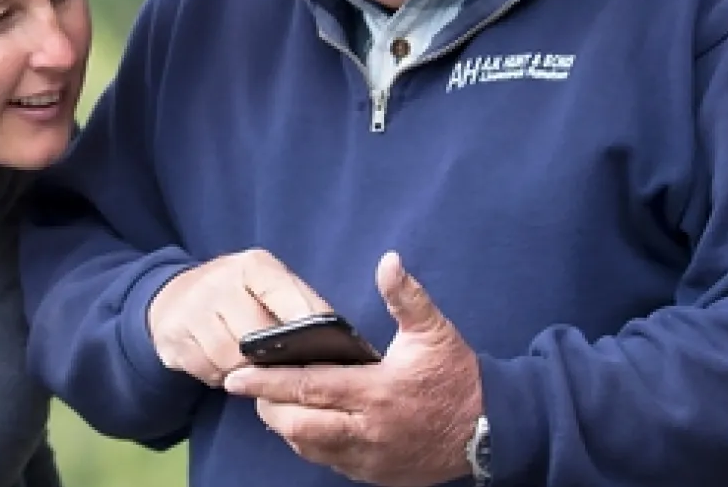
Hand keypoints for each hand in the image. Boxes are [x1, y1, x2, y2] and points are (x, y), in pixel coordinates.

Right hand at [149, 248, 328, 385]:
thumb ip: (301, 307)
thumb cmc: (239, 296)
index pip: (283, 294)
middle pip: (256, 335)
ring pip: (231, 358)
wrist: (176, 297)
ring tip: (249, 364)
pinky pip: (207, 370)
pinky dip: (220, 375)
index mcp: (253, 265)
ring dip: (245, 371)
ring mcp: (192, 308)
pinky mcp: (172, 336)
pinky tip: (222, 364)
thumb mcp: (270, 288)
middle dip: (272, 357)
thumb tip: (338, 340)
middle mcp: (218, 281)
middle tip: (281, 365)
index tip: (319, 345)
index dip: (303, 323)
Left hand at [223, 252, 481, 486]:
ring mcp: (368, 458)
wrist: (492, 431)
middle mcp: (366, 431)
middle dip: (267, 408)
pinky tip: (306, 424)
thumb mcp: (436, 333)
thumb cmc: (459, 378)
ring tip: (274, 404)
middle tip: (252, 389)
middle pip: (296, 425)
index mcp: (375, 393)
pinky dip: (309, 444)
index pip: (307, 388)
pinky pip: (328, 462)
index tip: (235, 376)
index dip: (266, 382)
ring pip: (308, 448)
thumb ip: (407, 297)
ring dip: (286, 428)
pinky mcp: (374, 475)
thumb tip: (388, 261)